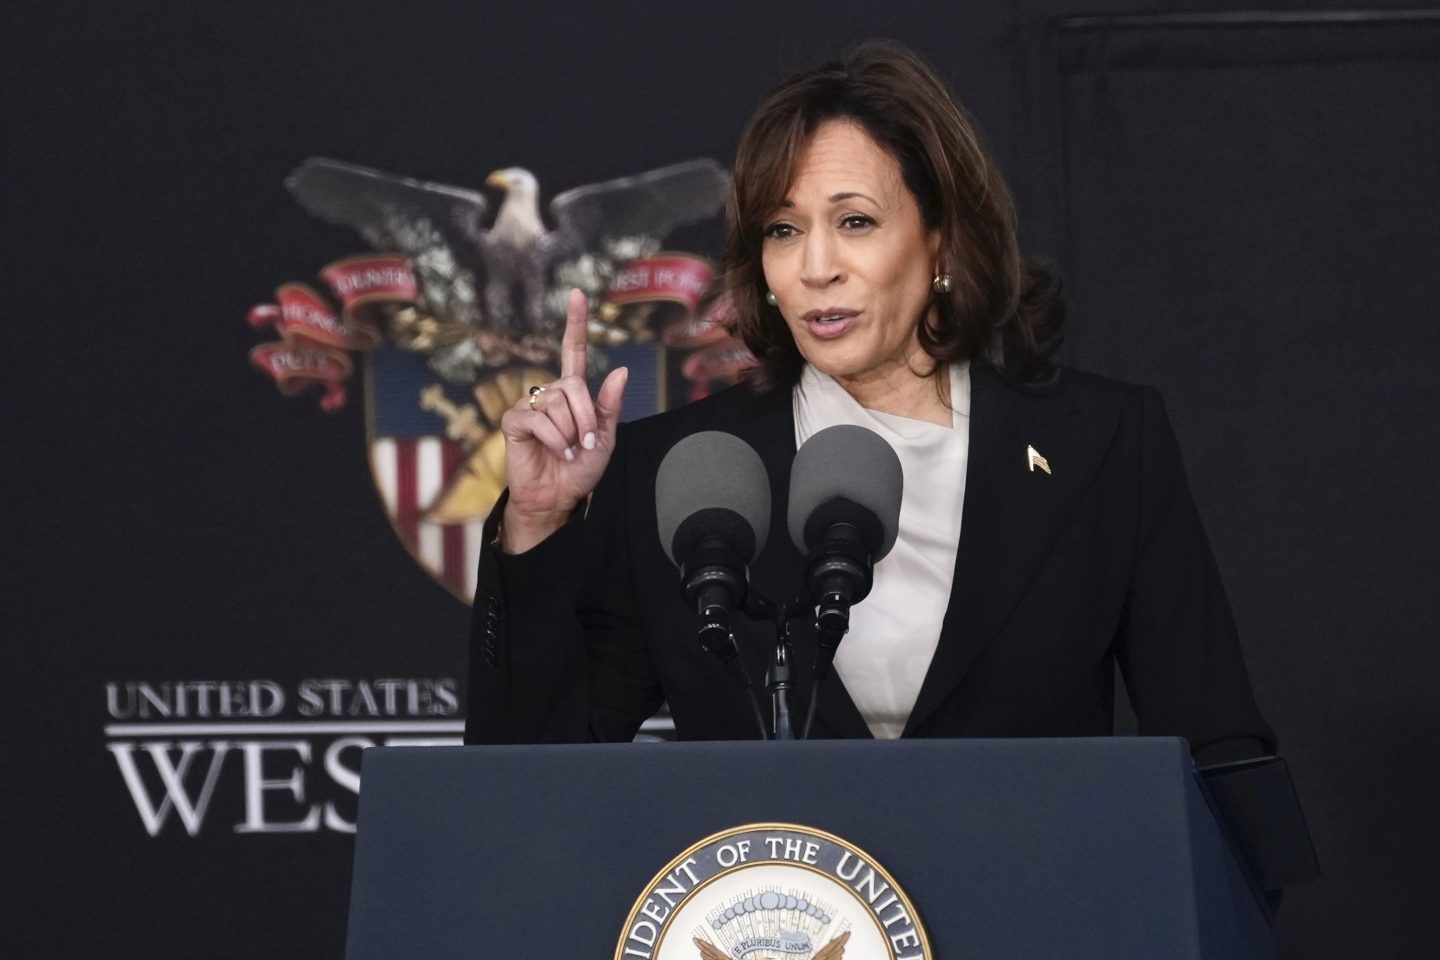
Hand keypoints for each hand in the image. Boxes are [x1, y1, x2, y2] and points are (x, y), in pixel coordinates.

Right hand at [498, 288, 627, 552]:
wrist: (558, 496)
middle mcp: (549, 393)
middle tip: (587, 444)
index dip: (576, 322)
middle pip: (573, 386)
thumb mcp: (605, 438)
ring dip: (572, 432)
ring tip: (570, 451)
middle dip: (587, 418)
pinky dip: (555, 439)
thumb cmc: (581, 468)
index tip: (577, 293)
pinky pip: (539, 418)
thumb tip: (619, 369)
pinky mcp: (514, 422)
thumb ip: (610, 405)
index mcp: (572, 393)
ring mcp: (529, 405)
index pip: (572, 350)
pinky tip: (557, 451)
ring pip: (557, 403)